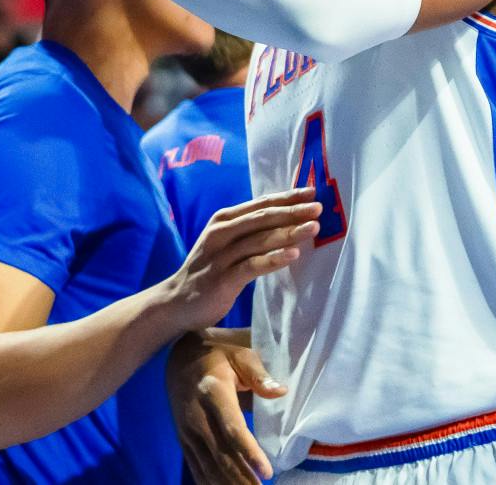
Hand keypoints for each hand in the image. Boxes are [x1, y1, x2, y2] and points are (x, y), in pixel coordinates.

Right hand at [158, 187, 318, 331]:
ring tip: (313, 228)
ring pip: (259, 240)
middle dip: (292, 211)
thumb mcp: (224, 243)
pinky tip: (293, 255)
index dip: (286, 197)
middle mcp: (221, 232)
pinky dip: (273, 259)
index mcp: (223, 220)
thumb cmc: (208, 270)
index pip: (260, 204)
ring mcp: (221, 255)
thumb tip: (285, 221)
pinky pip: (252, 266)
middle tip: (319, 208)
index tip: (311, 193)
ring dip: (288, 232)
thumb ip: (248, 232)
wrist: (176, 301)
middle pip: (262, 218)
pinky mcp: (223, 278)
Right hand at [170, 331, 286, 484]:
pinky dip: (208, 482)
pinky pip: (195, 465)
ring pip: (208, 463)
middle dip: (242, 477)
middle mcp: (196, 414)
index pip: (232, 428)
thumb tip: (281, 391)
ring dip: (228, 483)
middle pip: (220, 453)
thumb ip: (259, 374)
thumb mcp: (240, 353)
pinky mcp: (182, 437)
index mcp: (214, 392)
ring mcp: (187, 428)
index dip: (249, 452)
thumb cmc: (218, 354)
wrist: (179, 355)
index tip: (267, 471)